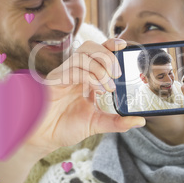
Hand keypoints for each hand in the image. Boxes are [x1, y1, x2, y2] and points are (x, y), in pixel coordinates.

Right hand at [26, 38, 145, 154]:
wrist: (43, 138)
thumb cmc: (65, 127)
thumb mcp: (97, 123)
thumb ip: (118, 122)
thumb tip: (140, 121)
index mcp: (86, 77)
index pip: (99, 52)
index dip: (111, 45)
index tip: (124, 46)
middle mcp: (75, 72)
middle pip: (91, 47)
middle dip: (108, 56)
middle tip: (117, 74)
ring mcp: (64, 75)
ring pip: (82, 55)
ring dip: (100, 67)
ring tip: (108, 86)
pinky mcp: (54, 81)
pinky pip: (72, 69)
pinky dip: (89, 76)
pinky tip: (96, 90)